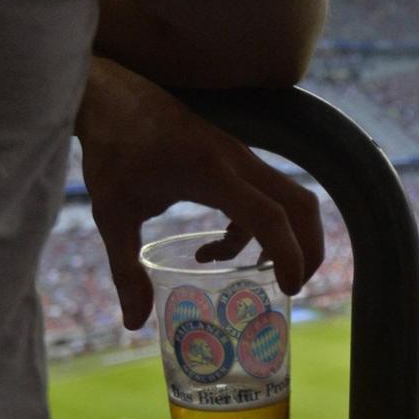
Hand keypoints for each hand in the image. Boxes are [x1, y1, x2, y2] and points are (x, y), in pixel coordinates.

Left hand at [76, 57, 322, 329]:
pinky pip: (266, 194)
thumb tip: (135, 323)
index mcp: (212, 173)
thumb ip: (125, 269)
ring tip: (267, 274)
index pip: (269, 215)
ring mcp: (241, 156)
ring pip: (291, 197)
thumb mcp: (112, 214)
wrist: (112, 95)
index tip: (288, 289)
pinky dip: (258, 227)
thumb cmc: (110, 152)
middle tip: (293, 286)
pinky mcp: (235, 157)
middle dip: (308, 248)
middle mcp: (238, 161)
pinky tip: (217, 249)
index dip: (288, 254)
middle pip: (301, 204)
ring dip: (290, 236)